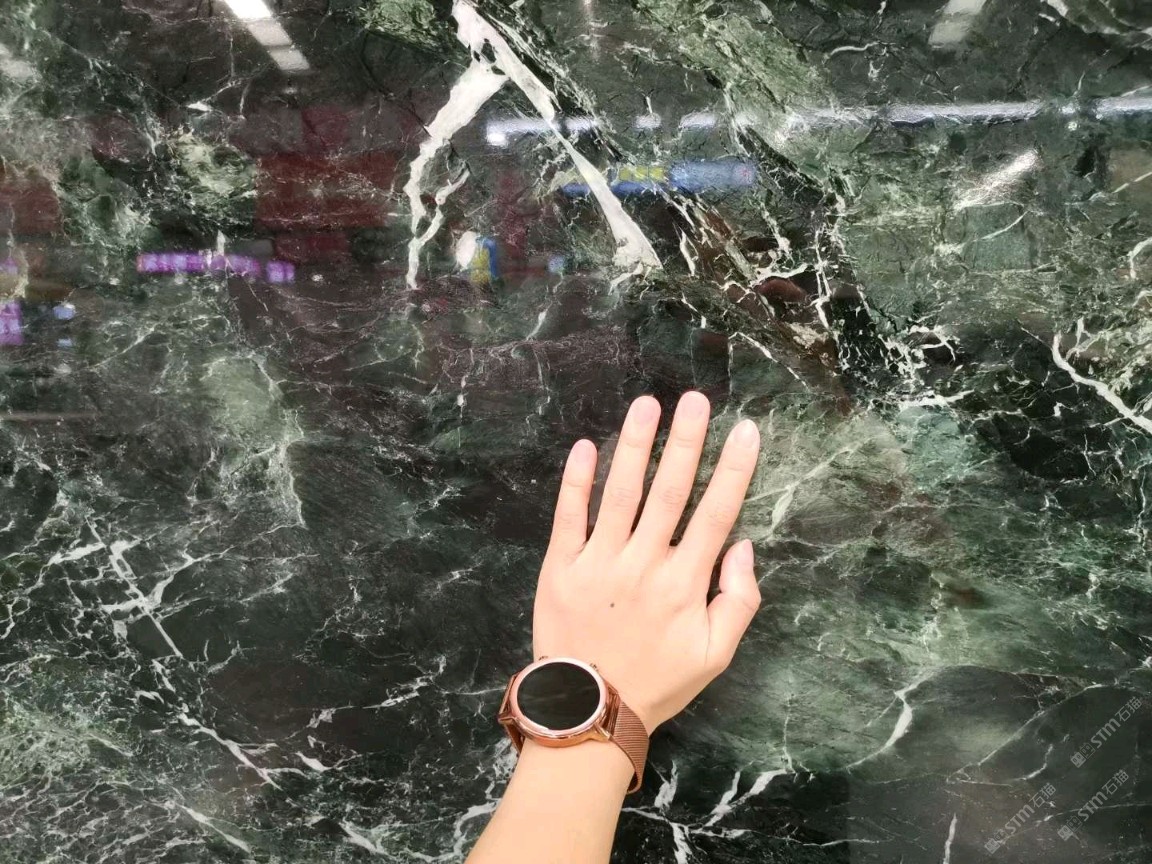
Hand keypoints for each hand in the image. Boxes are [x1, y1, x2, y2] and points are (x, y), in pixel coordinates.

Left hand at [533, 391, 761, 730]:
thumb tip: (742, 547)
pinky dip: (576, 482)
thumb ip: (738, 601)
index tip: (745, 431)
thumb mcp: (715, 655)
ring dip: (635, 447)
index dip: (733, 470)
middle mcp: (644, 565)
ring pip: (621, 494)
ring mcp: (600, 563)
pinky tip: (586, 446)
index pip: (715, 514)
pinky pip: (569, 517)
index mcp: (685, 584)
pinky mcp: (561, 568)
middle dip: (686, 442)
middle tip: (696, 400)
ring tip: (647, 405)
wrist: (589, 711)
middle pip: (670, 492)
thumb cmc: (657, 682)